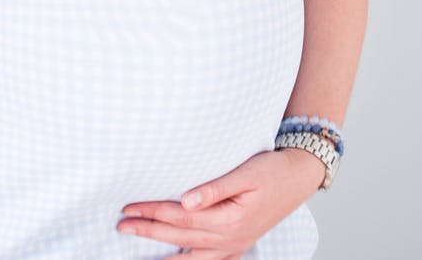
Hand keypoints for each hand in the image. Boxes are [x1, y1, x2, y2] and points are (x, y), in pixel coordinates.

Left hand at [117, 149, 324, 258]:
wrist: (299, 177)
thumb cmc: (272, 170)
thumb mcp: (246, 174)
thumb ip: (215, 188)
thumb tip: (185, 201)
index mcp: (229, 220)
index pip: (180, 217)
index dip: (152, 211)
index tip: (129, 206)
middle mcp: (230, 239)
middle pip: (180, 236)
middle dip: (148, 229)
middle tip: (121, 225)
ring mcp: (235, 246)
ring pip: (190, 253)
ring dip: (161, 249)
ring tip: (137, 244)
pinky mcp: (238, 245)